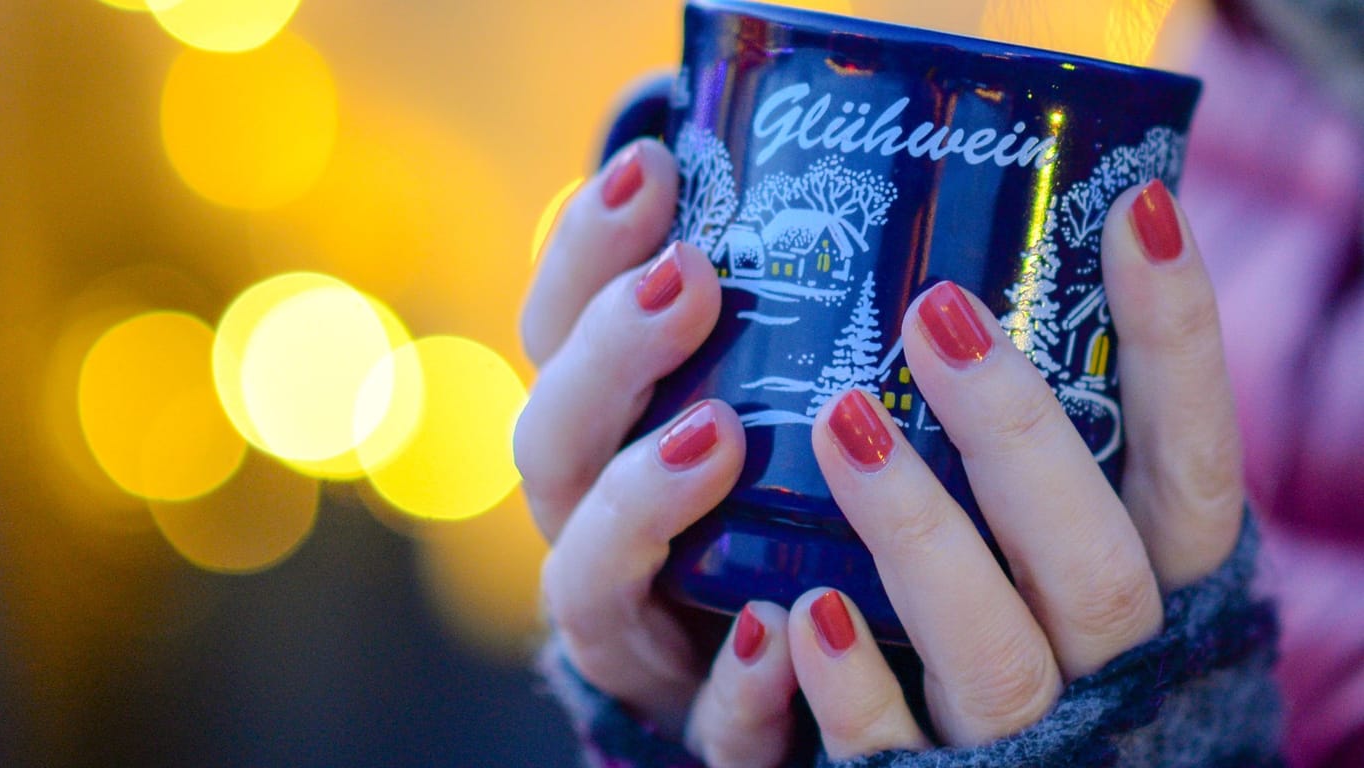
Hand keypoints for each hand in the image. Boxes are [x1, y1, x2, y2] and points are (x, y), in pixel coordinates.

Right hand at [516, 139, 799, 766]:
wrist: (781, 673)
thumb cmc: (775, 499)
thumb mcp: (765, 395)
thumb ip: (780, 318)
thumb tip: (837, 178)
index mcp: (600, 436)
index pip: (557, 334)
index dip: (584, 254)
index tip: (652, 168)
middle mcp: (593, 527)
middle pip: (552, 443)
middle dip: (608, 356)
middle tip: (691, 280)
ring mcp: (636, 631)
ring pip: (589, 580)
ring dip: (641, 503)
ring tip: (716, 436)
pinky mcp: (701, 719)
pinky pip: (701, 715)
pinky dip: (735, 680)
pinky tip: (782, 630)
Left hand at [744, 179, 1244, 757]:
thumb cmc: (1032, 630)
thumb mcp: (1069, 538)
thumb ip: (1052, 449)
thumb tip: (982, 266)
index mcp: (1158, 589)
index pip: (1192, 463)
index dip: (1179, 342)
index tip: (1139, 207)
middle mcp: (1110, 667)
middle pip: (1096, 561)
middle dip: (1019, 434)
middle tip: (936, 309)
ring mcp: (1026, 739)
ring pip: (996, 654)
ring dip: (922, 537)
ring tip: (842, 421)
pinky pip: (894, 755)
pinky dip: (853, 687)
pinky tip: (803, 612)